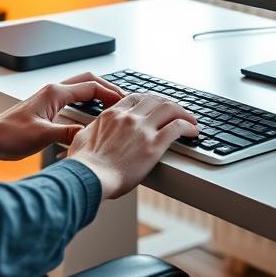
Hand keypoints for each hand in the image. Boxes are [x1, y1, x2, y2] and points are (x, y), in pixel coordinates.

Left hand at [0, 72, 124, 162]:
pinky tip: (92, 115)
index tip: (124, 102)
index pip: (91, 86)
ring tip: (113, 106)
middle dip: (108, 88)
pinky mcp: (47, 108)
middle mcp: (53, 91)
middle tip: (123, 100)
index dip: (111, 93)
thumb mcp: (42, 136)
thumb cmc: (9, 135)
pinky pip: (74, 99)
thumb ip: (69, 133)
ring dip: (98, 93)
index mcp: (54, 93)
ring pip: (81, 88)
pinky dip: (88, 102)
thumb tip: (90, 134)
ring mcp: (50, 99)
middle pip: (88, 80)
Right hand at [66, 93, 197, 199]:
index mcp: (112, 115)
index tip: (156, 106)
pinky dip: (188, 127)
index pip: (136, 98)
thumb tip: (89, 132)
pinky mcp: (154, 145)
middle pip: (155, 100)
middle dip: (169, 104)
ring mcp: (142, 130)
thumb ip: (91, 130)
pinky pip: (177, 128)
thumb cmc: (82, 165)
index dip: (149, 100)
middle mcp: (129, 117)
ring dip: (183, 112)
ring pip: (169, 109)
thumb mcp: (82, 138)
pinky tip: (193, 131)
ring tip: (191, 120)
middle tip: (177, 112)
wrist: (88, 178)